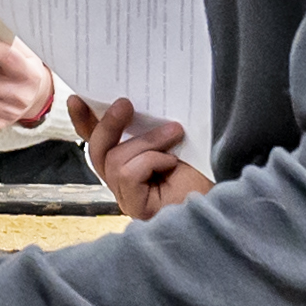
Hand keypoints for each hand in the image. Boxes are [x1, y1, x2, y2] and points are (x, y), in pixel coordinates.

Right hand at [72, 94, 206, 219]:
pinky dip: (151, 160)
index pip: (100, 143)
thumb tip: (139, 102)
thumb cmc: (206, 171)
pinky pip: (127, 173)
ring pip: (114, 160)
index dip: (85, 122)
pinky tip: (172, 165)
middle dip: (107, 124)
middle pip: (98, 151)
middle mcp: (124, 184)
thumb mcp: (175, 140)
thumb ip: (153, 128)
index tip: (77, 98)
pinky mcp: (135, 208)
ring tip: (174, 134)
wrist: (228, 201)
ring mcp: (128, 198)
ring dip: (146, 141)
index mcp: (131, 165)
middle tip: (126, 103)